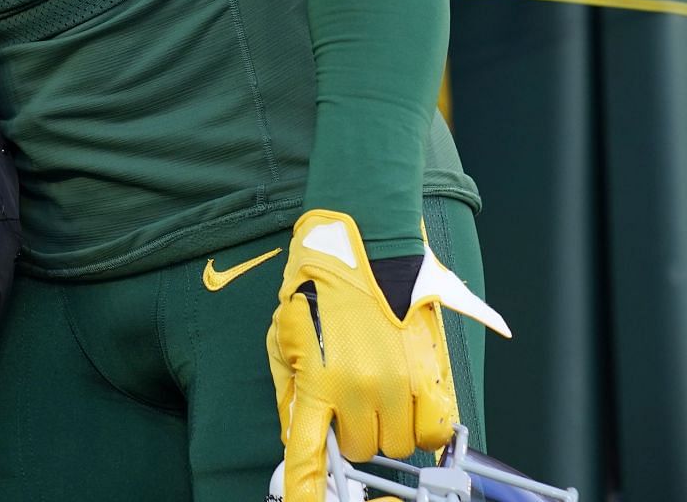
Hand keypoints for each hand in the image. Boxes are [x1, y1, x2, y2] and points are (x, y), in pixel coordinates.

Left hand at [266, 210, 509, 501]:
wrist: (362, 243)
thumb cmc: (316, 288)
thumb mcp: (283, 340)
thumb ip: (290, 395)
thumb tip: (297, 437)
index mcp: (318, 382)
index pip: (310, 456)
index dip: (307, 491)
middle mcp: (360, 388)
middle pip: (361, 451)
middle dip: (352, 432)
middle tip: (346, 398)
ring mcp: (400, 383)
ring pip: (399, 444)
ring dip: (387, 426)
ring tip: (376, 388)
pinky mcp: (433, 373)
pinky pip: (437, 431)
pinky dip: (424, 425)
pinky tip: (409, 398)